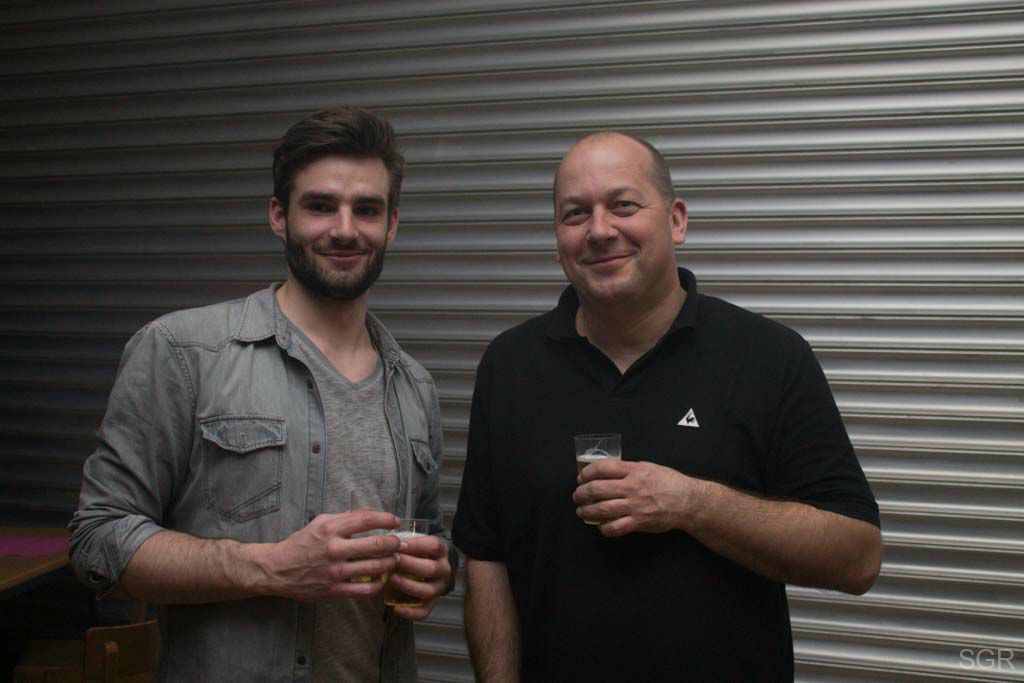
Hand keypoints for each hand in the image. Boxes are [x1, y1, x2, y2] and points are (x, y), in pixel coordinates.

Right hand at [262, 511, 400, 601]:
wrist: (278, 569)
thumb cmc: (302, 544)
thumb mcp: (320, 523)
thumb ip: (345, 519)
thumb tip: (372, 516)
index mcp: (331, 528)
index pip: (367, 520)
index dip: (386, 519)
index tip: (395, 521)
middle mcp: (334, 549)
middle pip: (378, 544)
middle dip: (395, 543)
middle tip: (399, 543)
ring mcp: (335, 571)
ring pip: (376, 567)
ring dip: (391, 562)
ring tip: (394, 559)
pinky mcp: (334, 590)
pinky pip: (366, 589)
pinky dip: (379, 583)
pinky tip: (381, 578)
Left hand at [387, 534, 451, 620]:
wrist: (428, 568)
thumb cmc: (416, 554)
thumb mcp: (415, 544)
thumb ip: (404, 544)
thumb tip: (384, 544)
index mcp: (441, 551)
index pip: (433, 545)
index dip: (416, 545)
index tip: (397, 545)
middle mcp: (444, 569)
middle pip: (431, 569)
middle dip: (410, 565)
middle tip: (393, 562)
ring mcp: (439, 588)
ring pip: (428, 591)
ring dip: (409, 586)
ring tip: (392, 580)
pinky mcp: (432, 603)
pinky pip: (424, 612)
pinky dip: (410, 613)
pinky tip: (396, 608)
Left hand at [573, 459, 703, 536]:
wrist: (687, 501)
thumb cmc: (669, 483)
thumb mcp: (648, 467)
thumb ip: (628, 469)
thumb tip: (607, 472)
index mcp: (634, 470)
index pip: (602, 468)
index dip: (586, 472)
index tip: (581, 477)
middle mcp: (632, 487)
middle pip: (597, 489)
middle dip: (582, 493)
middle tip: (578, 496)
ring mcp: (635, 505)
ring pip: (602, 509)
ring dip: (587, 511)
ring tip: (582, 512)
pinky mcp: (639, 522)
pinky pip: (615, 527)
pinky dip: (604, 528)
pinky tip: (601, 527)